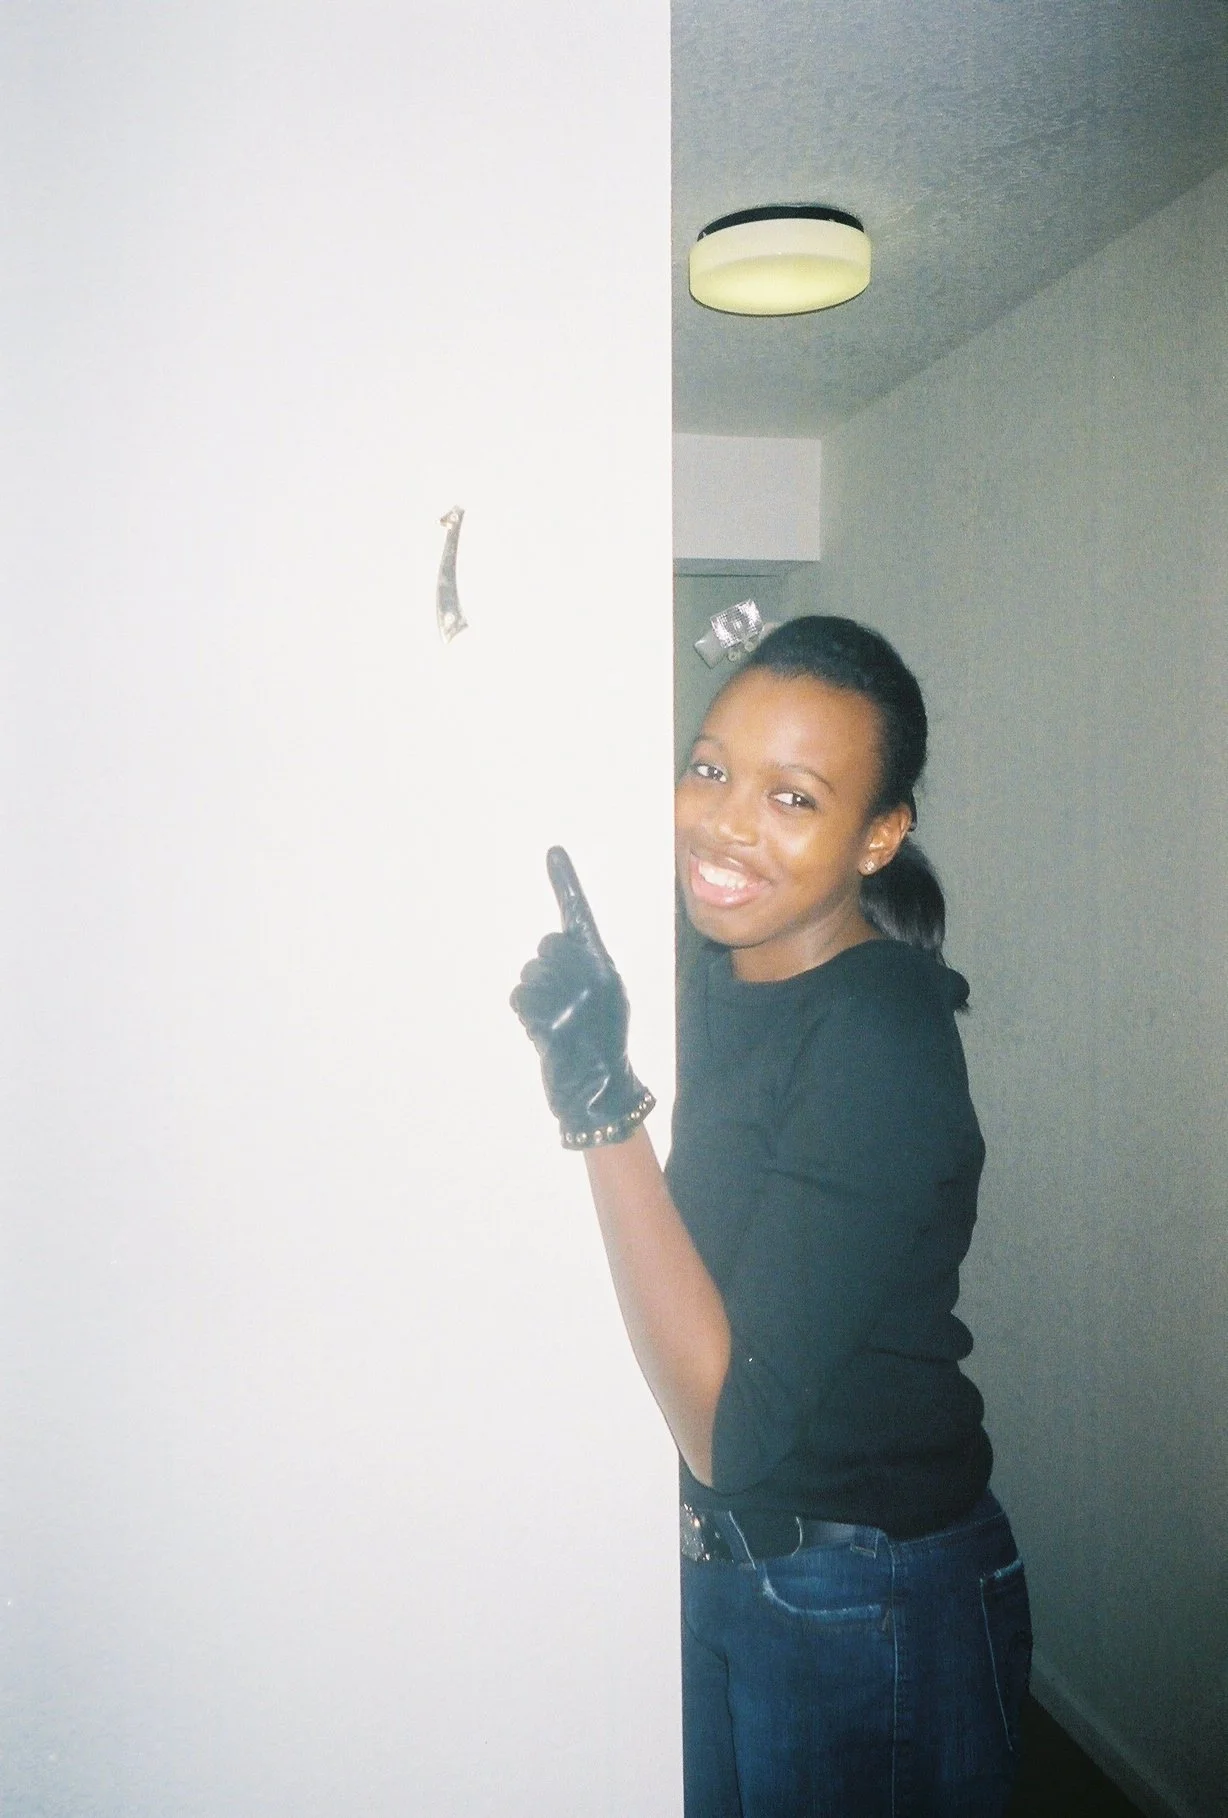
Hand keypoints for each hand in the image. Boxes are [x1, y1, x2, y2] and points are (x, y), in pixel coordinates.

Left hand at [511, 847, 654, 1148]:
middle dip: (545, 970)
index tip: (553, 852)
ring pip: (528, 974)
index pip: (582, 919)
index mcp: (605, 968)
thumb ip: (585, 970)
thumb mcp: (604, 1001)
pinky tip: (543, 1033)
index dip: (566, 884)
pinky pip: (518, 997)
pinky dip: (524, 1015)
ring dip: (533, 999)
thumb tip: (557, 948)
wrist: (600, 1091)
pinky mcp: (551, 1019)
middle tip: (559, 1002)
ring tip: (555, 1023)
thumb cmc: (599, 1046)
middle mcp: (591, 976)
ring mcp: (572, 997)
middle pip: (546, 946)